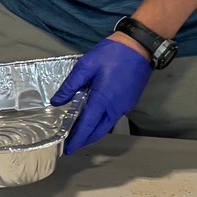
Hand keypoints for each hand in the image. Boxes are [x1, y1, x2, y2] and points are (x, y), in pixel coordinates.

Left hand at [51, 37, 152, 153]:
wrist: (140, 46)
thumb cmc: (112, 54)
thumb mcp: (85, 66)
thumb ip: (70, 85)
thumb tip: (56, 102)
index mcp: (103, 100)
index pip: (88, 126)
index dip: (77, 139)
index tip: (68, 150)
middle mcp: (116, 107)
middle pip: (99, 131)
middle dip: (85, 140)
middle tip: (71, 146)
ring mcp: (125, 105)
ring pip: (107, 125)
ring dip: (94, 132)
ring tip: (79, 134)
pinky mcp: (130, 101)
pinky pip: (113, 117)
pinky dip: (102, 122)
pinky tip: (93, 119)